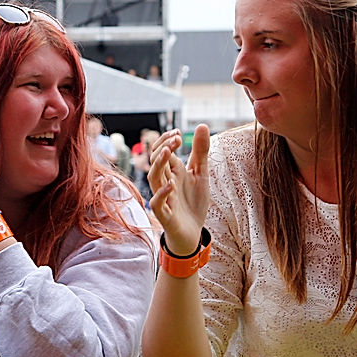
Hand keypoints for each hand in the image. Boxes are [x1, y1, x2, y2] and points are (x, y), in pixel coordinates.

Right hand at [148, 126, 210, 254]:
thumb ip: (200, 152)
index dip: (167, 141)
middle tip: (176, 139)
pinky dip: (161, 194)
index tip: (179, 134)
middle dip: (163, 148)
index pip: (162, 151)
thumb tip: (202, 125)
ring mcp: (164, 197)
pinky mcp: (165, 214)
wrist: (193, 232)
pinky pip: (157, 203)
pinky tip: (171, 185)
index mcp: (172, 172)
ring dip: (158, 165)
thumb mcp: (201, 174)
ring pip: (154, 179)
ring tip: (167, 153)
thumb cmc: (193, 202)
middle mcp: (165, 182)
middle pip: (156, 162)